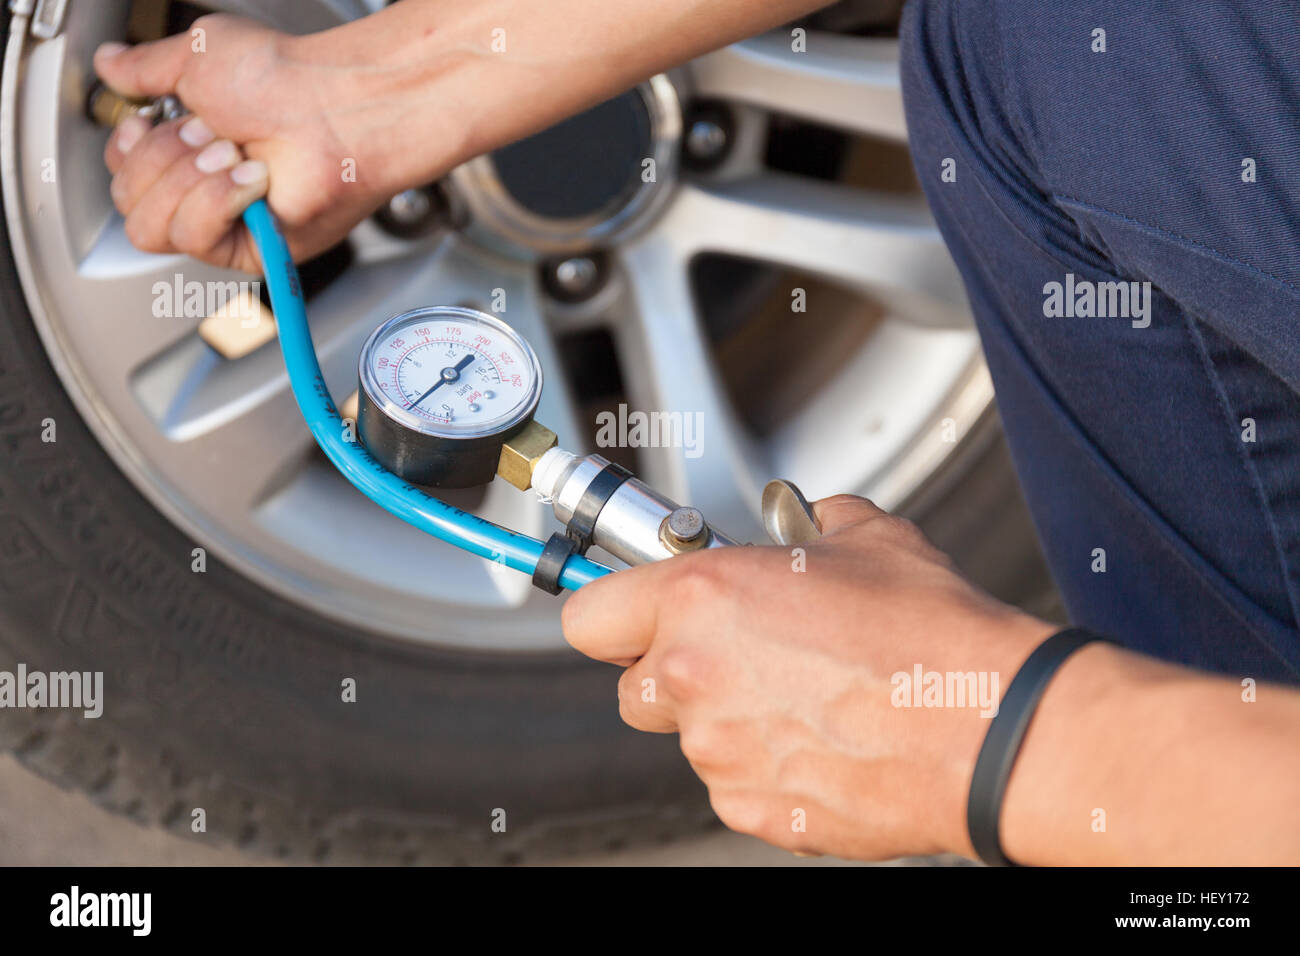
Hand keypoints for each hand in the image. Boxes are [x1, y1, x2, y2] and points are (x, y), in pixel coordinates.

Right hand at [94, 14, 412, 271]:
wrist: (334, 109)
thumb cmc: (284, 80)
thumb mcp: (196, 56)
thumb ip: (145, 67)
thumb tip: (110, 64)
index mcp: (189, 148)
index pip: (122, 174)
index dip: (127, 150)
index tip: (148, 121)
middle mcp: (204, 188)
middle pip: (128, 202)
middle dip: (163, 160)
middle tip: (211, 134)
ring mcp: (227, 222)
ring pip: (152, 227)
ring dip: (188, 181)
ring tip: (234, 154)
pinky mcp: (249, 249)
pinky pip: (195, 238)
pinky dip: (217, 201)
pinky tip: (253, 180)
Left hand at [561, 495, 1056, 859]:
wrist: (992, 727)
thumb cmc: (934, 636)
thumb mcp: (869, 538)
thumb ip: (814, 524)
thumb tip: (809, 521)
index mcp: (702, 599)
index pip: (589, 616)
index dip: (612, 610)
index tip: (628, 610)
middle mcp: (695, 677)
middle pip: (634, 686)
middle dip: (675, 670)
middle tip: (738, 654)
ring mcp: (720, 752)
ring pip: (690, 736)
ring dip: (727, 717)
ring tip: (806, 697)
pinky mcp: (753, 808)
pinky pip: (734, 782)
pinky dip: (764, 764)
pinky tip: (824, 738)